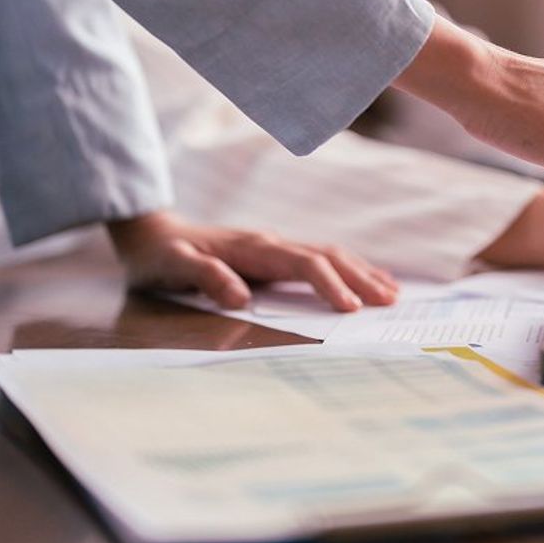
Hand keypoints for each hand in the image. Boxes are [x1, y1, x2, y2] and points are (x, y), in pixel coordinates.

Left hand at [106, 210, 399, 311]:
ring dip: (361, 272)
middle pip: (327, 255)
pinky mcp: (274, 254)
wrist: (152, 235)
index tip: (352, 308)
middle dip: (360, 277)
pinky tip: (363, 279)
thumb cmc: (161, 257)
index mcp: (253, 248)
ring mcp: (274, 246)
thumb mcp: (172, 268)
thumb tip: (242, 296)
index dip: (330, 284)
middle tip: (390, 302)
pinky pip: (319, 258)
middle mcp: (271, 243)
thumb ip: (206, 277)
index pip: (304, 264)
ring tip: (391, 292)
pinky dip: (347, 268)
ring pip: (329, 254)